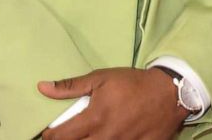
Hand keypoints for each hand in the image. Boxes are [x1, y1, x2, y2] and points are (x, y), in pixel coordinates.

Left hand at [39, 67, 183, 139]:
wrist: (170, 92)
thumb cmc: (132, 83)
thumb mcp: (101, 78)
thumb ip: (70, 86)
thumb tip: (41, 87)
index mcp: (95, 118)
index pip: (60, 137)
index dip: (49, 137)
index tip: (49, 133)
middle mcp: (106, 136)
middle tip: (68, 135)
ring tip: (90, 135)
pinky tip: (109, 138)